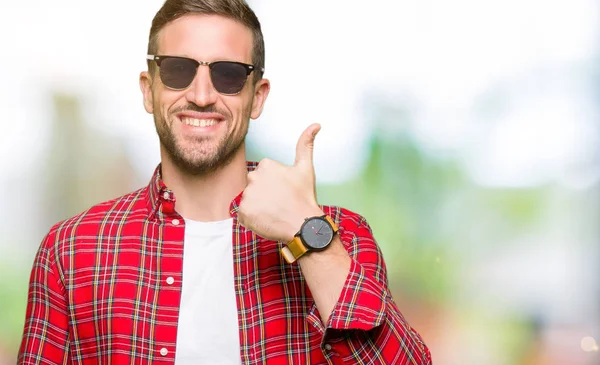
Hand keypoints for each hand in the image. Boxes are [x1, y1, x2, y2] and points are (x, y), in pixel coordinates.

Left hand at [238, 123, 324, 241]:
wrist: (303, 224)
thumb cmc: (304, 197)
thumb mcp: (306, 168)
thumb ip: (306, 144)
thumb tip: (316, 124)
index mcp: (266, 165)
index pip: (263, 174)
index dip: (274, 185)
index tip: (284, 192)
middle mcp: (253, 177)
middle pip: (255, 186)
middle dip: (264, 194)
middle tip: (280, 202)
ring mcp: (247, 195)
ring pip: (250, 200)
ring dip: (259, 206)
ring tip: (275, 211)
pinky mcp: (243, 212)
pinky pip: (244, 215)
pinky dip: (253, 219)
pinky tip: (267, 219)